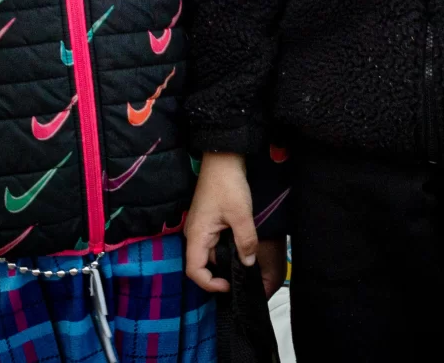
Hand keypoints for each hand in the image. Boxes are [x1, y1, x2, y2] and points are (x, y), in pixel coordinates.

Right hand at [183, 152, 258, 294]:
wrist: (223, 158)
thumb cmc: (228, 185)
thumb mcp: (241, 214)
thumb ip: (245, 241)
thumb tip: (248, 263)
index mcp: (196, 235)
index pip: (194, 271)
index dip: (210, 284)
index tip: (230, 284)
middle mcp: (194, 234)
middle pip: (202, 265)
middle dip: (220, 274)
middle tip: (242, 276)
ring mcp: (200, 228)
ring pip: (210, 253)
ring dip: (225, 260)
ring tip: (245, 263)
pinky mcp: (208, 222)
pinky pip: (214, 242)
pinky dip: (226, 248)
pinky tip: (241, 247)